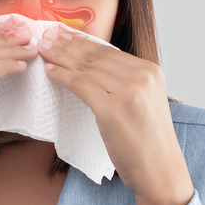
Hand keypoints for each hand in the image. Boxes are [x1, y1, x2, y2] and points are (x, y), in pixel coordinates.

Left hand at [37, 29, 193, 204]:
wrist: (160, 170)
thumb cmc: (148, 141)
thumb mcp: (143, 102)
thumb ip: (125, 82)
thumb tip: (92, 67)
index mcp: (151, 71)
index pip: (109, 51)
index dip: (82, 41)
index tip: (64, 34)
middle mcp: (142, 76)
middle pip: (95, 56)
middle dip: (67, 44)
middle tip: (46, 36)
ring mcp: (128, 92)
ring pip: (86, 68)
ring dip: (60, 57)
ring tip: (43, 50)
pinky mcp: (112, 109)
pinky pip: (80, 85)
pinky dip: (62, 76)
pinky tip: (49, 71)